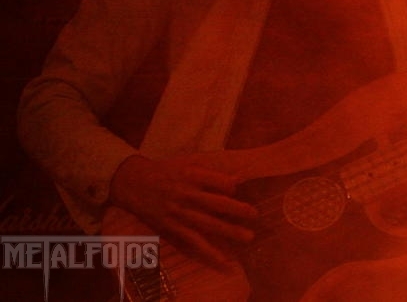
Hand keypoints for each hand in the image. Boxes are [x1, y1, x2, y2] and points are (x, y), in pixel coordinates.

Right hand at [109, 154, 257, 266]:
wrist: (133, 183)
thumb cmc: (166, 172)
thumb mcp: (187, 165)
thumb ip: (210, 174)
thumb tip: (236, 181)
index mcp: (191, 175)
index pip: (217, 181)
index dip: (229, 185)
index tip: (237, 188)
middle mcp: (186, 194)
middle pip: (216, 203)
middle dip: (237, 210)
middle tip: (255, 214)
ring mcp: (179, 213)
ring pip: (208, 224)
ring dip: (230, 231)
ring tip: (249, 237)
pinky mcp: (173, 228)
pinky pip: (193, 242)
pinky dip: (209, 252)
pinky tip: (224, 260)